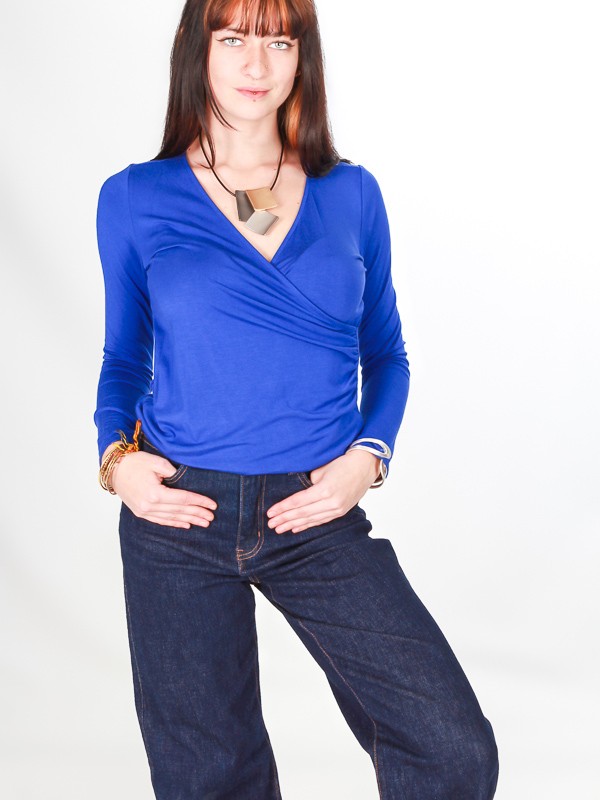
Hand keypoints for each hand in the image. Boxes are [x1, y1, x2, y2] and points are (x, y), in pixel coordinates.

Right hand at [109, 450, 217, 528]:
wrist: (114, 470)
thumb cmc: (135, 463)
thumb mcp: (156, 461)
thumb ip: (173, 472)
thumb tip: (186, 481)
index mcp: (155, 493)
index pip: (184, 499)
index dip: (200, 502)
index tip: (213, 505)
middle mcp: (150, 505)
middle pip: (180, 510)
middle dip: (198, 514)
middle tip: (212, 517)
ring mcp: (144, 511)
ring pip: (172, 518)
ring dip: (189, 520)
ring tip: (203, 523)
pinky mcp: (141, 513)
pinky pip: (161, 521)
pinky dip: (174, 523)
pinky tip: (185, 525)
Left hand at [265, 449, 380, 533]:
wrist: (365, 466)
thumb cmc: (342, 463)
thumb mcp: (322, 469)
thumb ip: (309, 483)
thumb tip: (297, 494)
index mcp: (325, 490)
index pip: (298, 501)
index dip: (283, 508)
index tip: (270, 512)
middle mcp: (331, 502)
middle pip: (302, 513)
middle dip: (285, 519)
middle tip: (271, 524)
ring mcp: (337, 509)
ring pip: (311, 519)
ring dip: (293, 524)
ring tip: (279, 529)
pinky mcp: (340, 512)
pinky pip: (320, 521)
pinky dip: (307, 525)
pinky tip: (296, 528)